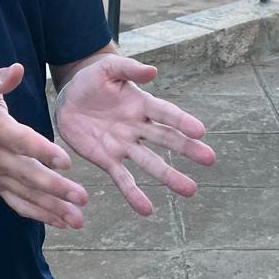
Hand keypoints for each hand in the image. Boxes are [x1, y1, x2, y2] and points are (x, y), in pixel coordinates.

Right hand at [0, 64, 88, 228]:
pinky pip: (19, 203)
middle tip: (82, 197)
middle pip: (29, 175)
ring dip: (53, 208)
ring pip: (27, 195)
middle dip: (56, 189)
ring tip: (78, 219)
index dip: (43, 152)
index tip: (65, 161)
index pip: (22, 143)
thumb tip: (17, 68)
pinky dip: (39, 215)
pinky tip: (62, 222)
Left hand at [54, 55, 215, 216]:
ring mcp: (124, 145)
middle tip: (209, 159)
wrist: (68, 99)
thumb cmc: (92, 80)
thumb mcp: (108, 68)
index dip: (182, 121)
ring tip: (190, 190)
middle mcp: (138, 127)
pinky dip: (134, 195)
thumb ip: (129, 69)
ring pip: (151, 163)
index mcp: (142, 103)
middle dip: (187, 149)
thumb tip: (153, 71)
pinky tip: (147, 210)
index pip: (166, 113)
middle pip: (166, 139)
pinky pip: (123, 179)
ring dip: (169, 177)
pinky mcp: (107, 160)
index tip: (200, 131)